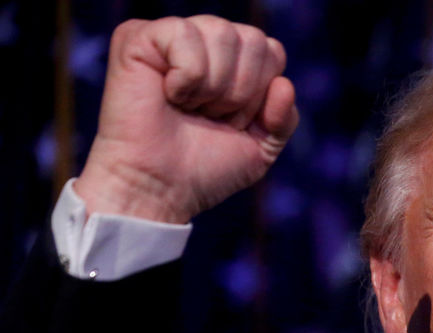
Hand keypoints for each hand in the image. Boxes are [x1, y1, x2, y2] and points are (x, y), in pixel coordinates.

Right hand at [74, 15, 298, 222]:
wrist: (160, 189)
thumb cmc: (204, 168)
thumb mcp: (261, 148)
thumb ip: (285, 118)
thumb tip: (283, 84)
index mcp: (233, 60)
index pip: (272, 52)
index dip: (259, 96)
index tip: (232, 123)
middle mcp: (204, 40)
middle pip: (254, 40)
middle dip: (239, 93)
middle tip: (208, 116)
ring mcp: (171, 36)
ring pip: (223, 34)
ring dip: (212, 88)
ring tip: (187, 107)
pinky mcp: (138, 36)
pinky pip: (186, 35)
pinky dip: (185, 77)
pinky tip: (167, 94)